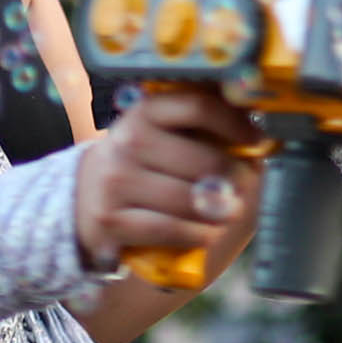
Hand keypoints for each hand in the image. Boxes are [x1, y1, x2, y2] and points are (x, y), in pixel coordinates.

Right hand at [74, 88, 258, 269]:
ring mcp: (116, 181)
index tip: (258, 141)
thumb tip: (258, 137)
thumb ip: (202, 132)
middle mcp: (128, 142)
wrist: (84, 198)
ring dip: (221, 212)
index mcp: (145, 112)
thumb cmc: (140, 166)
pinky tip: (207, 233)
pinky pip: (171, 229)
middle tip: (244, 188)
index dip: (237, 125)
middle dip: (237, 180)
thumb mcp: (160, 136)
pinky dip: (198, 234)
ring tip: (228, 213)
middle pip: (205, 162)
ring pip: (192, 200)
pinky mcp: (111, 219)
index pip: (199, 108)